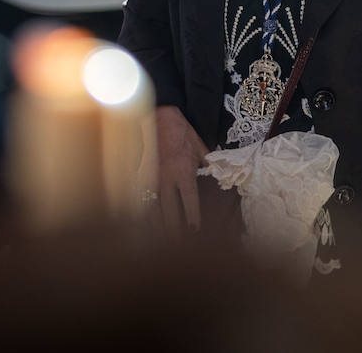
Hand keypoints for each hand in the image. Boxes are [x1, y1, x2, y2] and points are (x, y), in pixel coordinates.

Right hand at [152, 105, 207, 235]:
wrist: (158, 116)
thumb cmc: (182, 132)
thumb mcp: (200, 147)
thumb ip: (210, 164)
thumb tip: (220, 175)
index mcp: (183, 171)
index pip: (189, 199)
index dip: (192, 216)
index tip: (195, 230)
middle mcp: (166, 177)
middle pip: (169, 209)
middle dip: (173, 229)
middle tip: (177, 245)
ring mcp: (151, 177)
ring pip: (153, 207)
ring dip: (157, 225)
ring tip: (161, 241)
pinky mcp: (141, 175)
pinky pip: (142, 199)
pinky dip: (144, 213)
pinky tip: (146, 225)